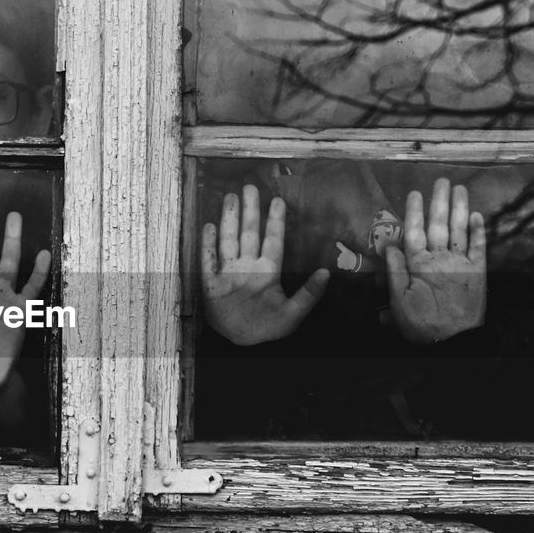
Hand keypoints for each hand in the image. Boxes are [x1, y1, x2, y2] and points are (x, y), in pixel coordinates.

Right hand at [201, 184, 329, 345]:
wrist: (243, 344)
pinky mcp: (211, 285)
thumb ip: (309, 295)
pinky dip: (208, 244)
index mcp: (267, 272)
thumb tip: (325, 273)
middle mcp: (247, 267)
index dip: (275, 221)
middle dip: (249, 211)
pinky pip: (208, 261)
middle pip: (248, 234)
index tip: (278, 200)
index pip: (272, 241)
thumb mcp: (293, 314)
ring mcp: (228, 274)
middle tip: (249, 188)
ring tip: (230, 198)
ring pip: (228, 241)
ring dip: (228, 220)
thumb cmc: (269, 328)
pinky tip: (209, 226)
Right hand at [384, 178, 486, 343]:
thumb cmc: (423, 325)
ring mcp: (462, 264)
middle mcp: (441, 260)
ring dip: (459, 207)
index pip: (414, 232)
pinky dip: (479, 231)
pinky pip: (480, 247)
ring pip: (460, 230)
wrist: (455, 342)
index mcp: (419, 266)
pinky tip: (478, 215)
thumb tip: (389, 247)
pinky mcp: (479, 273)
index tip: (414, 193)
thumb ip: (395, 273)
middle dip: (439, 201)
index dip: (414, 212)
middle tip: (441, 181)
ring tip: (459, 189)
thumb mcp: (399, 303)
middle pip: (439, 225)